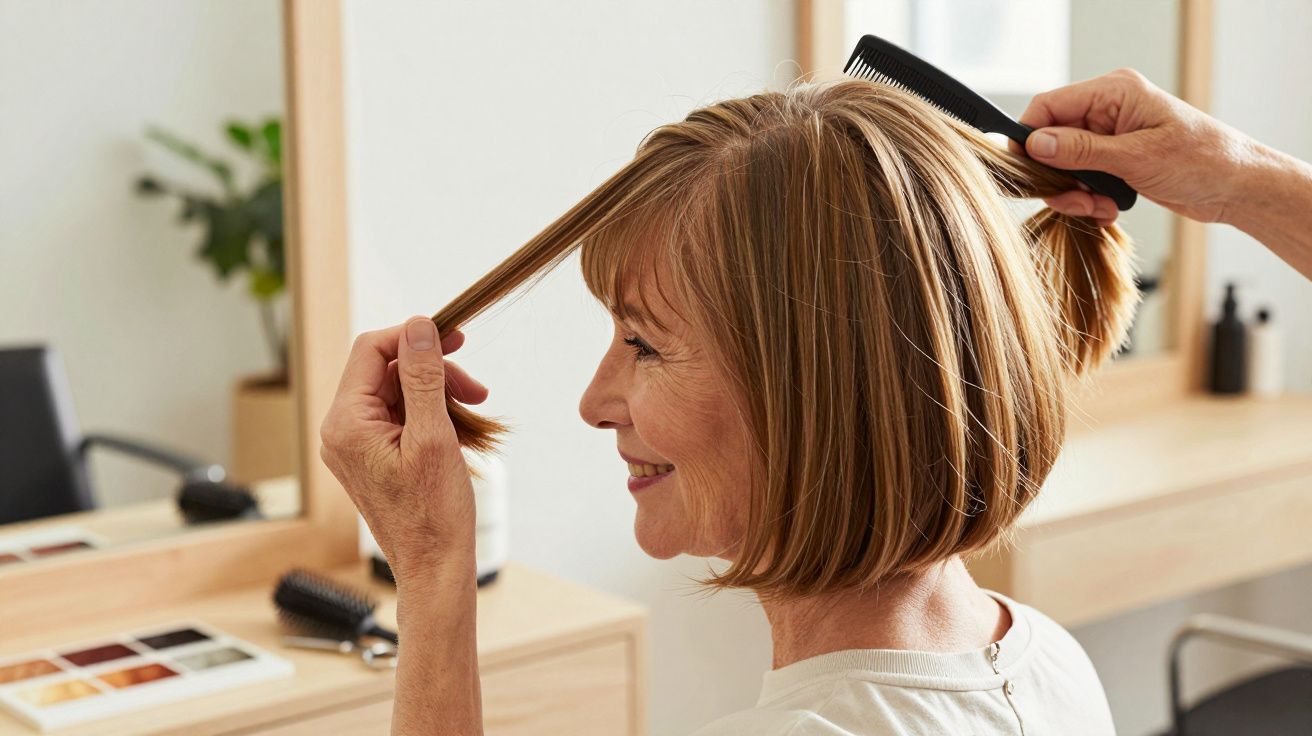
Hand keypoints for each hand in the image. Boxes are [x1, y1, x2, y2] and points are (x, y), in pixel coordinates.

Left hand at [319, 317, 489, 579]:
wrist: (434, 568)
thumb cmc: (434, 514)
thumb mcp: (434, 436)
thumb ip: (423, 377)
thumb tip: (419, 327)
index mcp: (346, 423)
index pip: (372, 350)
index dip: (414, 336)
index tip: (455, 337)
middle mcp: (341, 431)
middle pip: (387, 371)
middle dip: (434, 371)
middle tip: (476, 390)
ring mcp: (355, 445)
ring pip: (398, 393)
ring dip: (438, 394)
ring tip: (475, 413)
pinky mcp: (372, 457)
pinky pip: (400, 417)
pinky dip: (432, 415)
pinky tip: (461, 431)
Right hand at [1010, 68, 1254, 226]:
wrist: (1237, 187)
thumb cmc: (1203, 160)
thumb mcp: (1137, 156)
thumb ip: (1082, 150)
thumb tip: (1035, 144)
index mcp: (1115, 93)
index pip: (1050, 106)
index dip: (1029, 136)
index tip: (1024, 169)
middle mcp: (1109, 110)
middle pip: (1052, 140)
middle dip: (1058, 176)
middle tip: (1076, 200)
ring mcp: (1112, 137)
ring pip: (1064, 165)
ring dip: (1075, 193)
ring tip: (1100, 207)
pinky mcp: (1116, 160)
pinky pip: (1082, 180)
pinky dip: (1089, 199)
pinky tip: (1110, 209)